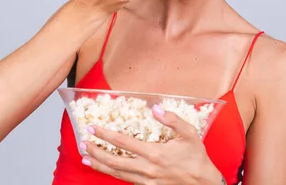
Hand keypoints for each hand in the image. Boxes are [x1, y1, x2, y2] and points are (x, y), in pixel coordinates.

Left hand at [80, 105, 221, 184]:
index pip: (123, 143)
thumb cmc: (196, 158)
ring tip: (86, 157)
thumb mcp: (190, 134)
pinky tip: (105, 169)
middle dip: (95, 151)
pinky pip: (126, 180)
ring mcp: (146, 181)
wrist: (203, 184)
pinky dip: (112, 174)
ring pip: (116, 174)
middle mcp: (147, 169)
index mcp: (155, 153)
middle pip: (114, 161)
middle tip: (82, 142)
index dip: (105, 135)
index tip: (92, 128)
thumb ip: (173, 120)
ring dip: (99, 165)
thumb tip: (155, 108)